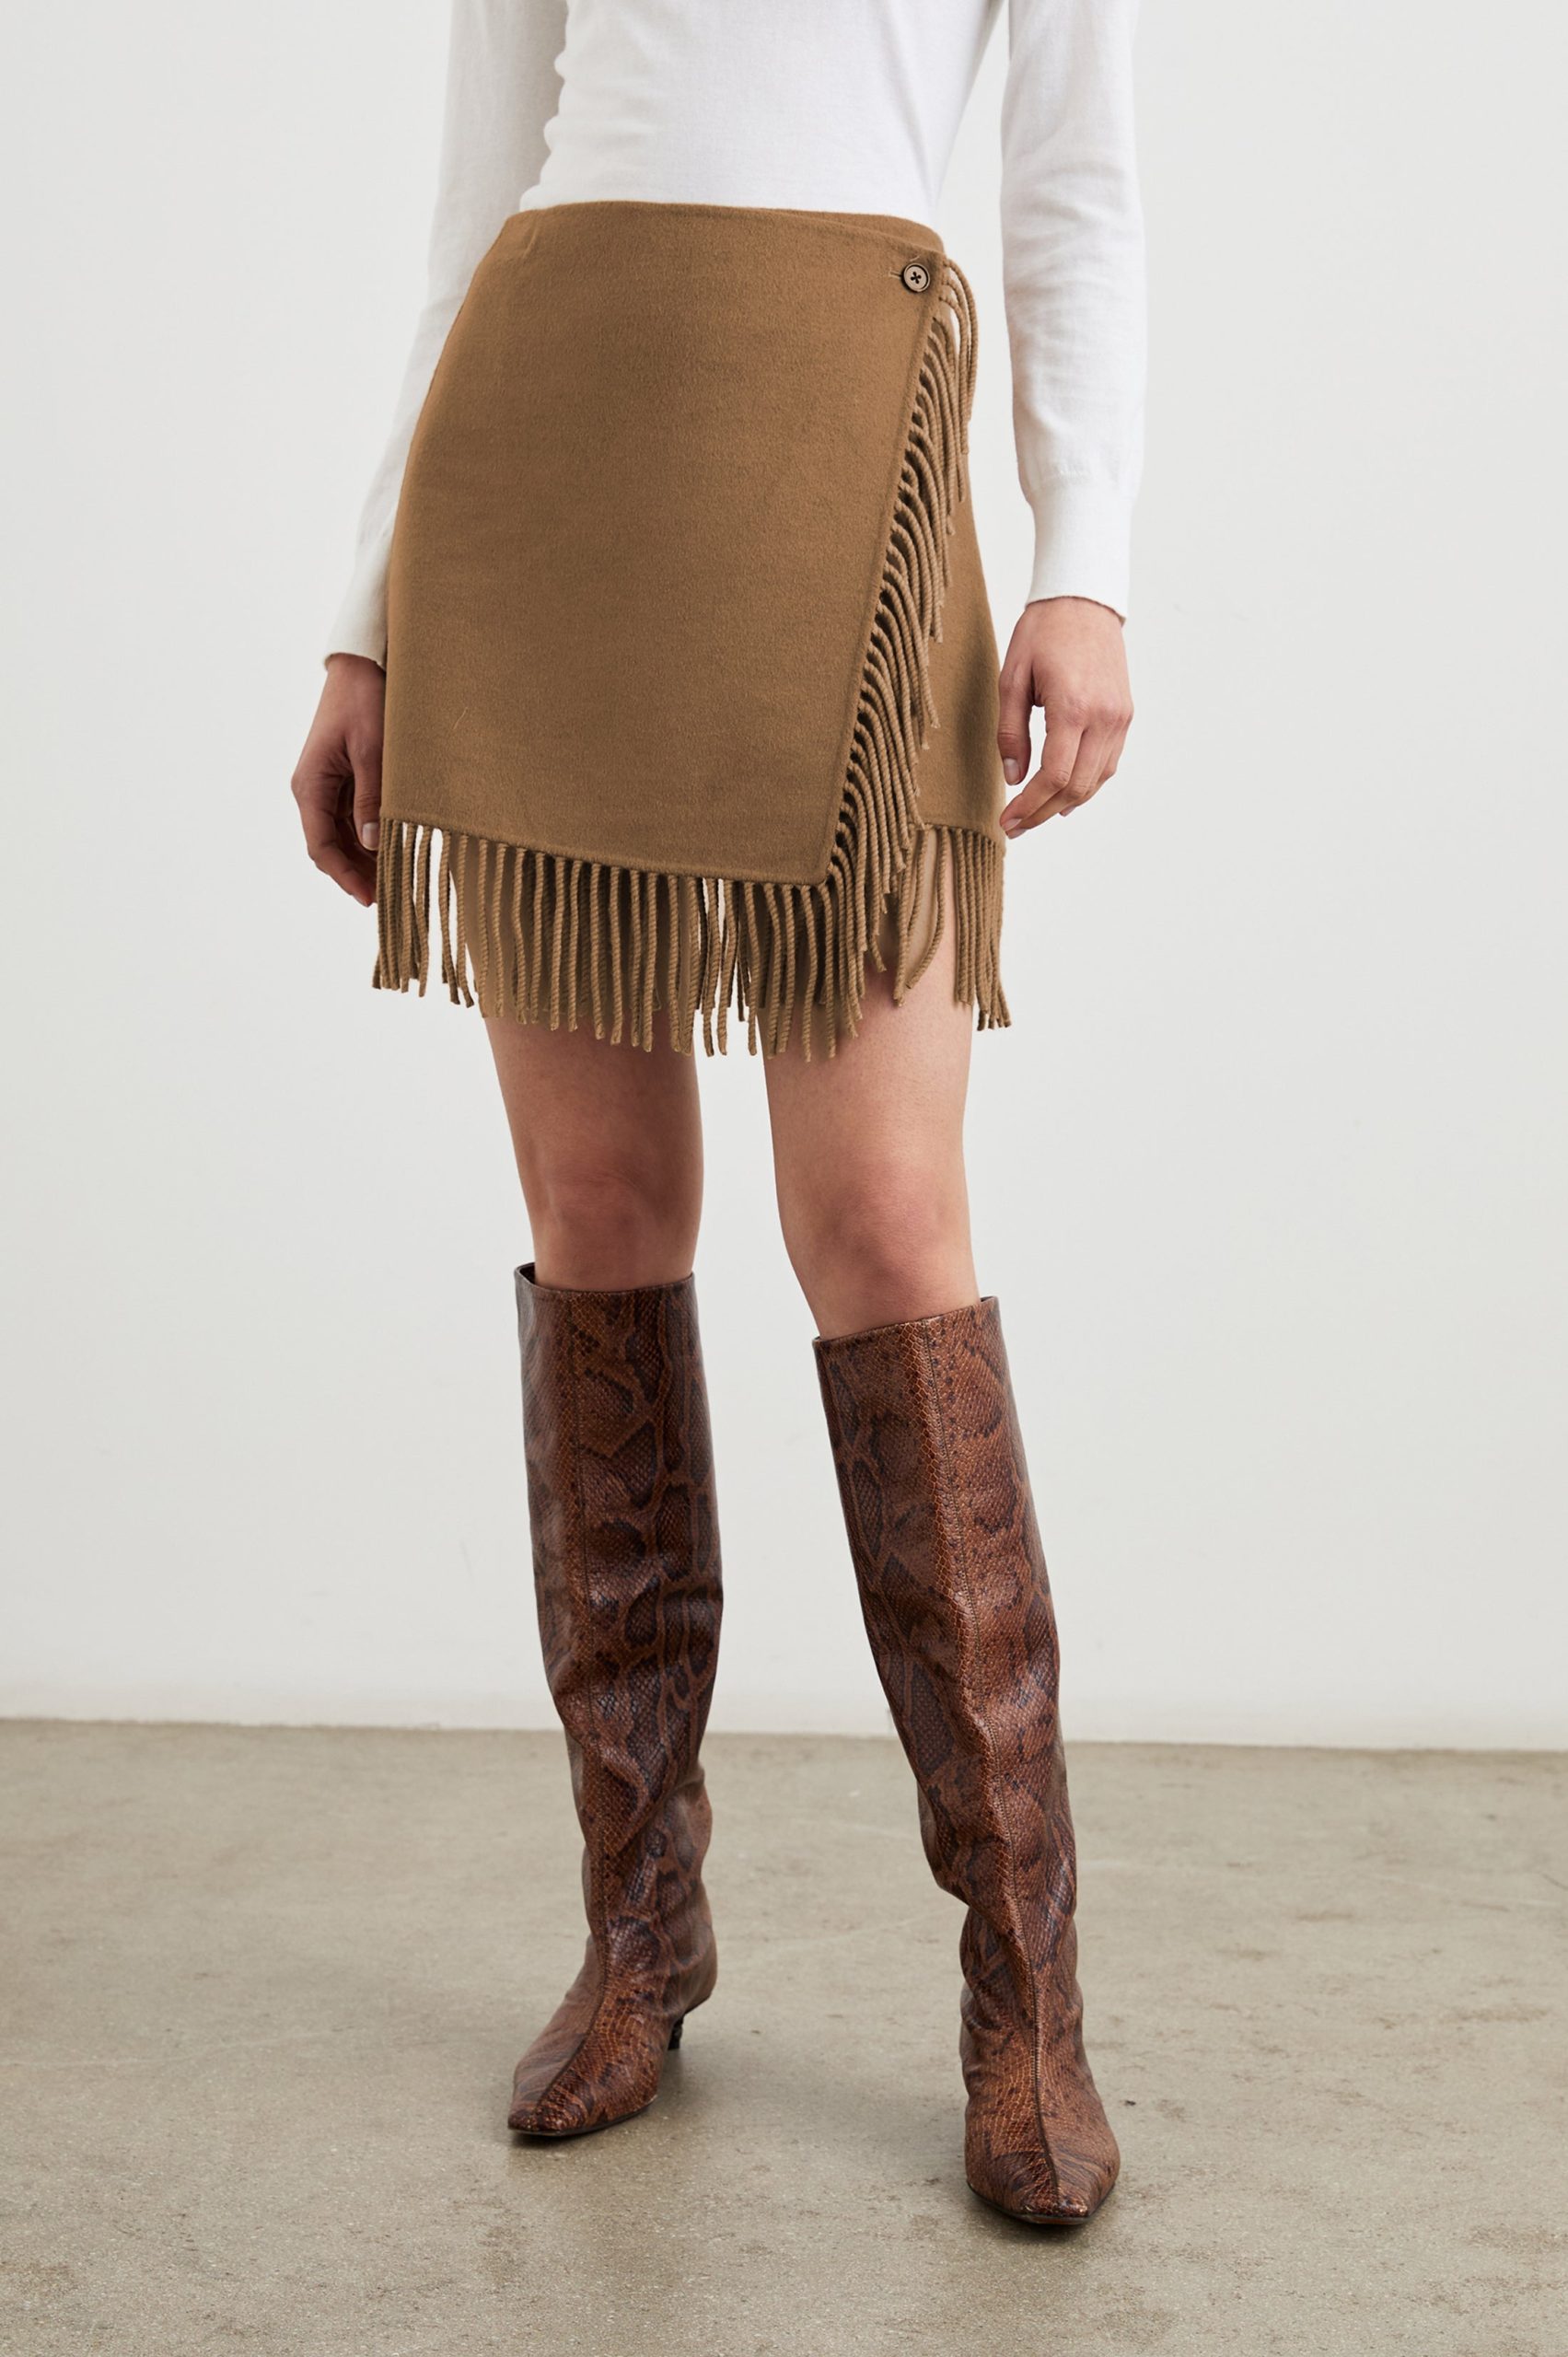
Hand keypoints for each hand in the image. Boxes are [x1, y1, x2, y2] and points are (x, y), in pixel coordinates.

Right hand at [291, 654, 385, 905]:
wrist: (362, 665)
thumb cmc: (365, 701)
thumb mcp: (372, 751)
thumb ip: (371, 798)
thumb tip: (372, 843)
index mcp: (311, 785)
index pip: (322, 846)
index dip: (345, 876)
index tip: (370, 898)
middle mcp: (314, 791)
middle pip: (332, 847)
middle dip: (358, 874)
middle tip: (392, 898)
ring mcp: (328, 788)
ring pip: (344, 838)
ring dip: (367, 860)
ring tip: (397, 882)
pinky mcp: (345, 781)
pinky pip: (355, 820)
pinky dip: (372, 839)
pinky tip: (395, 852)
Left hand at [996, 598, 1132, 838]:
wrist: (1084, 600)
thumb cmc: (1043, 633)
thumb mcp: (1012, 678)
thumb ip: (1010, 730)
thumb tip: (1013, 778)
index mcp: (1073, 706)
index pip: (1054, 776)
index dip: (1029, 806)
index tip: (1007, 821)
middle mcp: (1103, 717)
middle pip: (1076, 786)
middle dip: (1043, 813)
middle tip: (1015, 827)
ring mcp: (1119, 717)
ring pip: (1095, 780)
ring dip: (1064, 804)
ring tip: (1035, 815)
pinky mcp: (1125, 715)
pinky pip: (1108, 763)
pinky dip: (1086, 785)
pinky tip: (1065, 795)